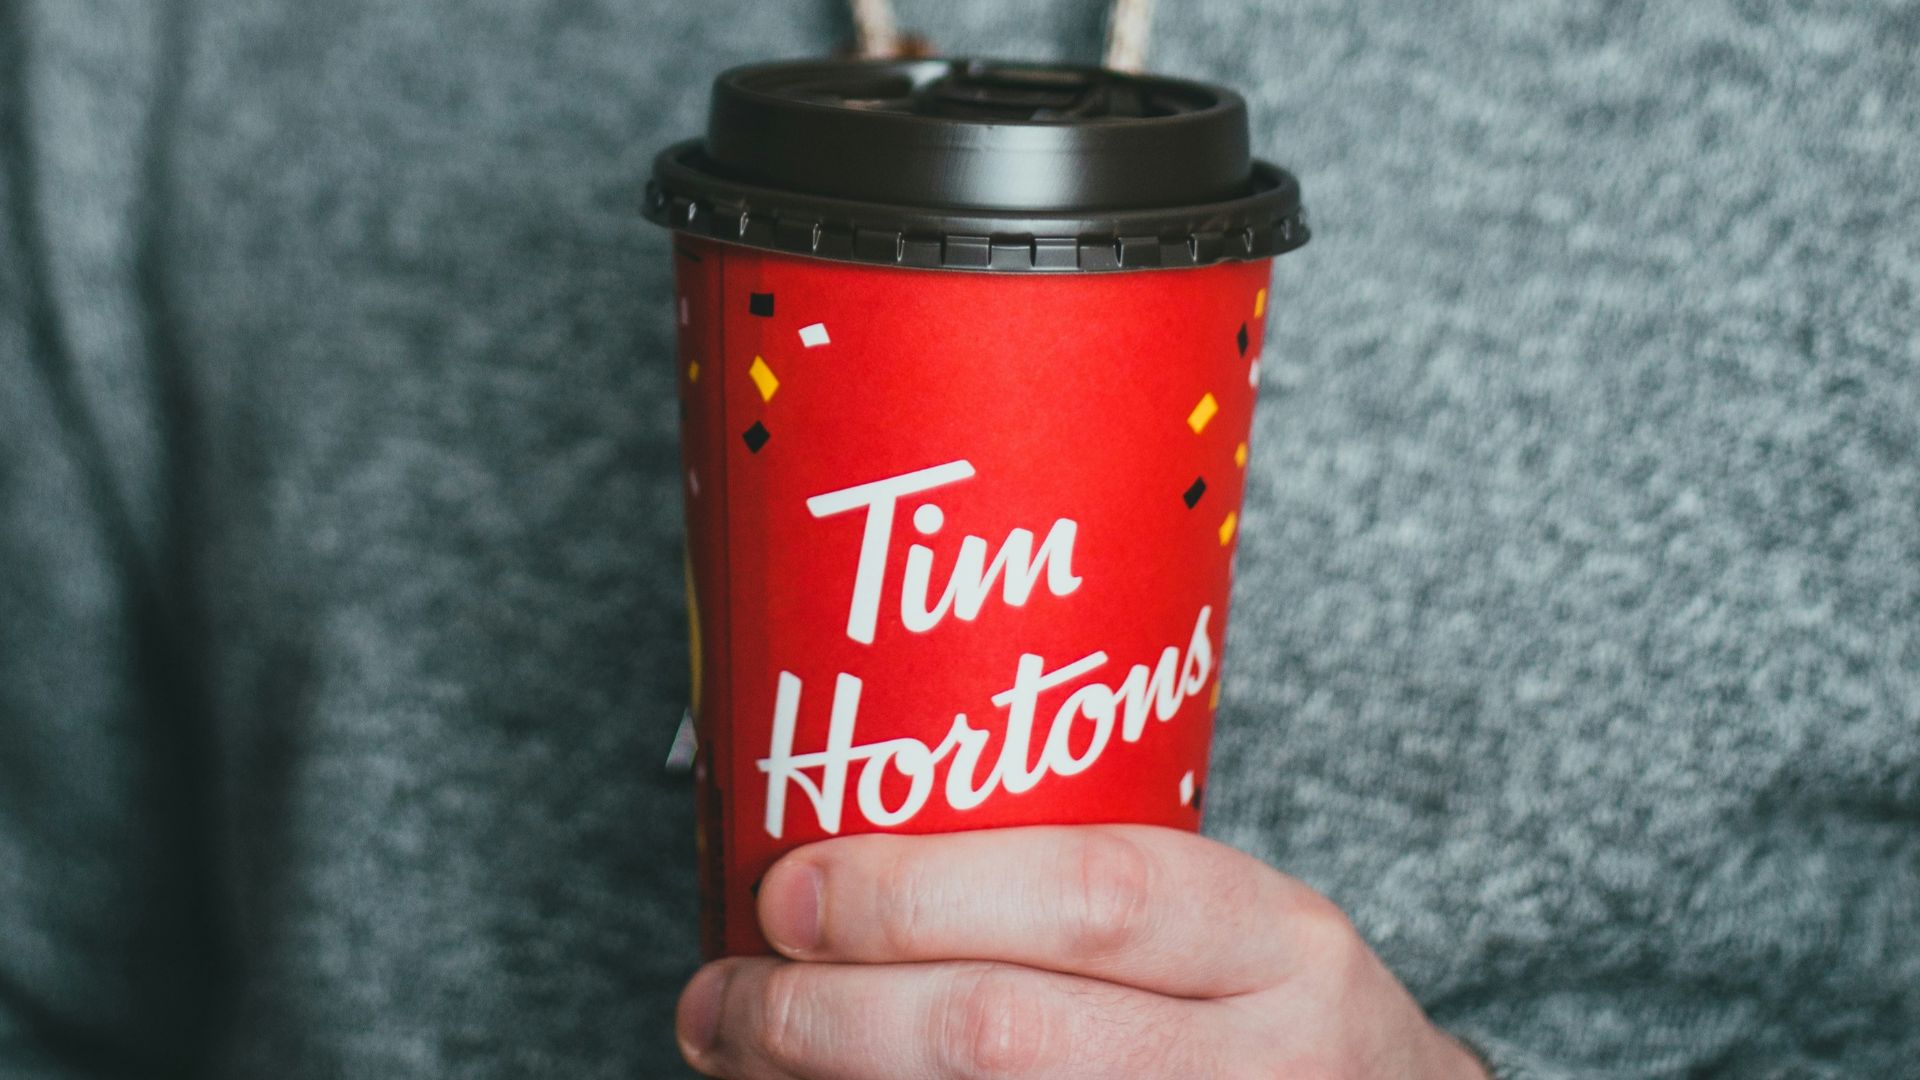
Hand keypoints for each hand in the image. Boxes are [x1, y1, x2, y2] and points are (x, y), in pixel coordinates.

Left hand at [676, 824, 1488, 1078]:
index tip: (790, 887)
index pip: (1092, 898)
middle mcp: (1263, 1064)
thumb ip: (1086, 889)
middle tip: (726, 991)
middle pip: (1005, 1038)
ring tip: (737, 1047)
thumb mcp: (1229, 928)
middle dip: (829, 1013)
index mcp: (1275, 945)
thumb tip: (847, 840)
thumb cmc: (1264, 1012)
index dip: (917, 894)